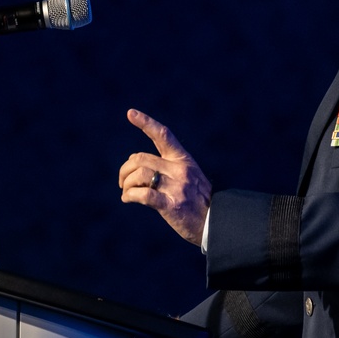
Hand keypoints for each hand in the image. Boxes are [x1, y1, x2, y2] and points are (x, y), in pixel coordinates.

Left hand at [118, 108, 211, 245]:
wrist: (216, 224)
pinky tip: (127, 199)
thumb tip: (137, 164)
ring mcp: (176, 187)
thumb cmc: (199, 201)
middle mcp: (180, 170)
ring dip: (127, 183)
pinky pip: (143, 195)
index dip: (146, 123)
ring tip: (126, 192)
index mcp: (183, 160)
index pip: (163, 135)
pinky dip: (130, 196)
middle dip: (126, 169)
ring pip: (140, 175)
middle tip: (122, 181)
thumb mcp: (189, 177)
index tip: (130, 113)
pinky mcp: (171, 205)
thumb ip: (167, 168)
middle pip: (141, 159)